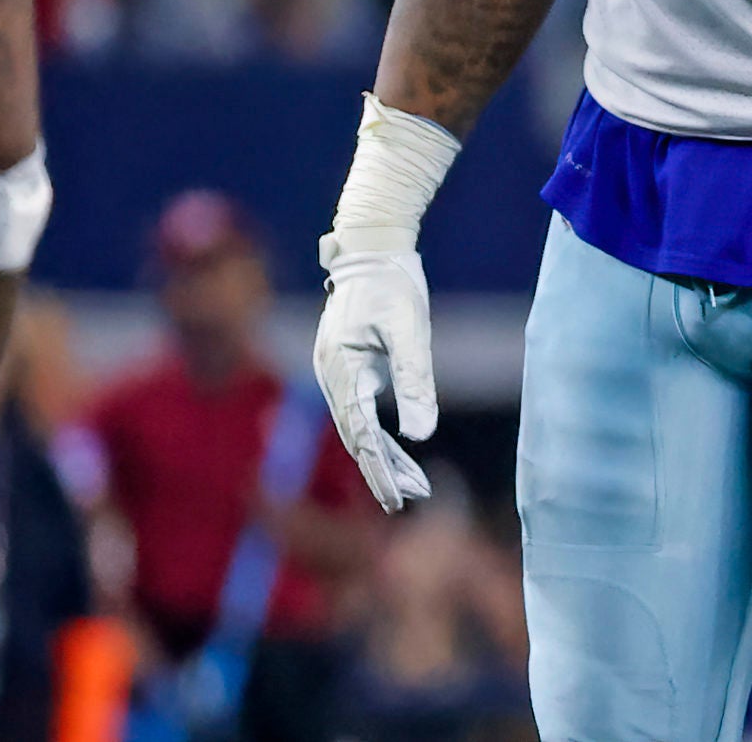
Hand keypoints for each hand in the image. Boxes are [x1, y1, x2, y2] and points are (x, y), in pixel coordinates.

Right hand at [312, 234, 435, 510]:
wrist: (371, 250)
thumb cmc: (393, 284)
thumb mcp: (411, 329)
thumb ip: (414, 380)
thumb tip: (421, 434)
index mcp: (341, 369)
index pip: (361, 433)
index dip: (379, 469)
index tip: (397, 498)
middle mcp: (330, 377)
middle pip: (355, 438)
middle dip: (381, 471)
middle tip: (407, 502)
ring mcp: (334, 374)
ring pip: (356, 428)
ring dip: (381, 457)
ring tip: (412, 487)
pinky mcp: (345, 370)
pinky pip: (358, 412)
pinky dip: (378, 435)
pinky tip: (398, 454)